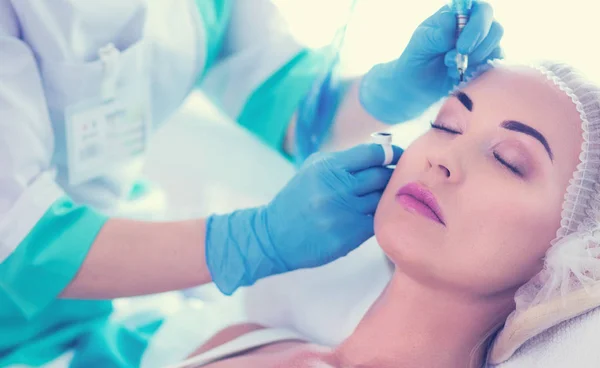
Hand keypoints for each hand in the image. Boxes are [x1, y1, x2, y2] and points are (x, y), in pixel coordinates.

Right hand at [206, 143, 402, 293]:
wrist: (274, 235)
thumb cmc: (297, 199)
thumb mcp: (314, 169)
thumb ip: (344, 160)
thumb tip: (381, 152)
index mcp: (328, 167)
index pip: (373, 154)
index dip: (391, 154)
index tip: (397, 157)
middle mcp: (337, 188)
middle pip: (382, 176)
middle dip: (391, 176)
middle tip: (395, 178)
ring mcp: (344, 213)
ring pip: (382, 200)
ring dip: (385, 198)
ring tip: (381, 198)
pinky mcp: (350, 236)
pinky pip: (377, 221)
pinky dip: (378, 217)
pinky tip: (371, 215)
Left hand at [359, 1, 503, 122]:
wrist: (417, 85)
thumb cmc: (418, 58)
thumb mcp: (421, 43)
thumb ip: (437, 33)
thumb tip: (451, 18)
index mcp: (458, 14)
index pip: (480, 9)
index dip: (477, 25)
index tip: (461, 46)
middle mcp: (475, 26)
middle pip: (495, 27)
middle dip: (478, 45)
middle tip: (456, 59)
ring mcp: (483, 45)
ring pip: (496, 46)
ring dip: (475, 59)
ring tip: (450, 67)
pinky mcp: (486, 63)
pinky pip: (495, 64)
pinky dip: (479, 71)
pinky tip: (460, 75)